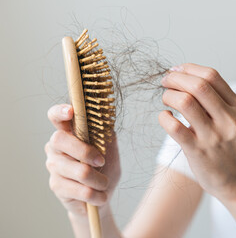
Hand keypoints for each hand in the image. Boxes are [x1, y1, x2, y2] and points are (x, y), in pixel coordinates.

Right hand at [45, 104, 120, 219]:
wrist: (102, 196)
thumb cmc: (105, 168)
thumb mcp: (110, 149)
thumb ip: (106, 134)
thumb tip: (106, 117)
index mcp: (69, 133)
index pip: (56, 116)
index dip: (60, 111)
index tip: (71, 111)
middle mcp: (56, 147)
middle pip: (60, 140)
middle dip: (85, 151)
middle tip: (101, 161)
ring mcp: (54, 166)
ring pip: (78, 170)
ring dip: (99, 179)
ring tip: (105, 184)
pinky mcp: (56, 186)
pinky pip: (81, 190)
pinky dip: (97, 194)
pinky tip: (100, 196)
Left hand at [159, 63, 235, 201]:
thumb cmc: (228, 147)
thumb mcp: (231, 120)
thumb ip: (214, 100)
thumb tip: (182, 76)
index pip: (212, 76)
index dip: (189, 68)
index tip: (175, 70)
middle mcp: (228, 119)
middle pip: (199, 85)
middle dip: (176, 78)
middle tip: (165, 81)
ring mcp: (213, 136)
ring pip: (185, 102)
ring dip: (168, 95)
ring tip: (166, 99)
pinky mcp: (198, 151)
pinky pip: (174, 127)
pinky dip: (164, 117)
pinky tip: (165, 117)